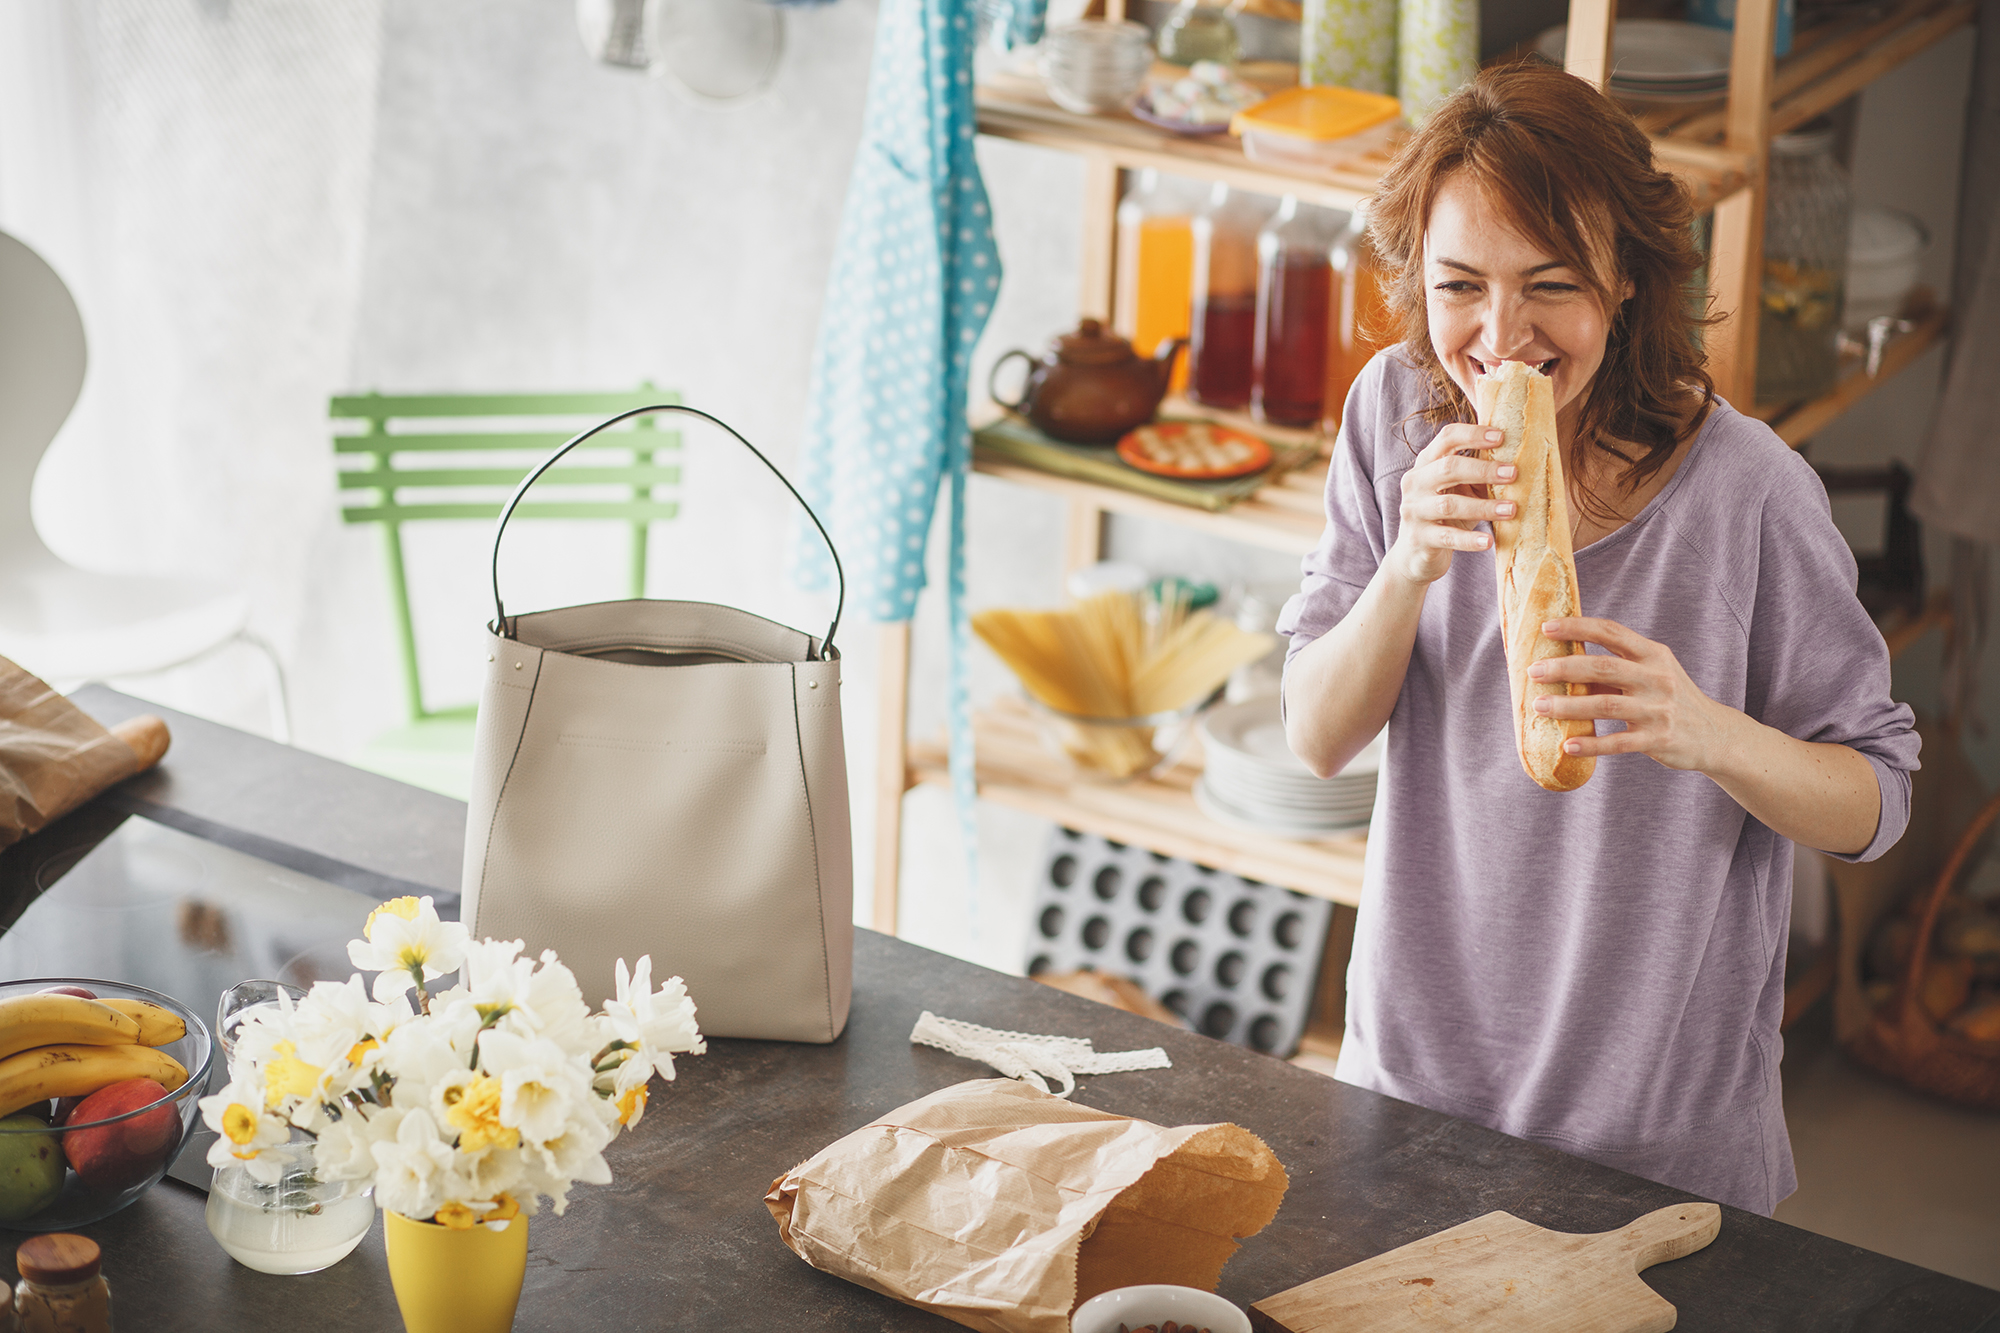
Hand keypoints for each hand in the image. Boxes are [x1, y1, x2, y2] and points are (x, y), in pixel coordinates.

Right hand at [1387, 424, 1518, 585]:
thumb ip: (1479, 474)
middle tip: (1513, 474)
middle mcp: (1415, 483)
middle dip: (1483, 470)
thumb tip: (1522, 457)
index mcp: (1426, 463)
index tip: (1502, 436)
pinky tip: (1488, 541)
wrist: (1416, 553)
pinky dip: (1469, 540)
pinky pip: (1447, 537)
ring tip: (1512, 510)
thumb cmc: (1446, 516)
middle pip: (1448, 468)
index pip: (1447, 439)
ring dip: (1483, 507)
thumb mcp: (1460, 490)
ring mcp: (1414, 511)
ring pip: (1449, 504)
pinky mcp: (1419, 538)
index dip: (1473, 434)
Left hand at [1530, 618, 1730, 770]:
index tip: (1546, 628)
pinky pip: (1617, 743)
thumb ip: (1614, 667)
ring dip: (1568, 707)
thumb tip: (1560, 662)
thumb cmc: (1668, 698)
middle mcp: (1658, 678)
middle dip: (1564, 668)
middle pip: (1604, 667)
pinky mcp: (1658, 739)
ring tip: (1540, 707)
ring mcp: (1659, 709)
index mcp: (1653, 654)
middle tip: (1533, 672)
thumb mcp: (1651, 674)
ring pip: (1606, 705)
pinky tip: (1567, 745)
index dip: (1578, 627)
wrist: (1714, 734)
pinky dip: (1591, 745)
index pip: (1612, 632)